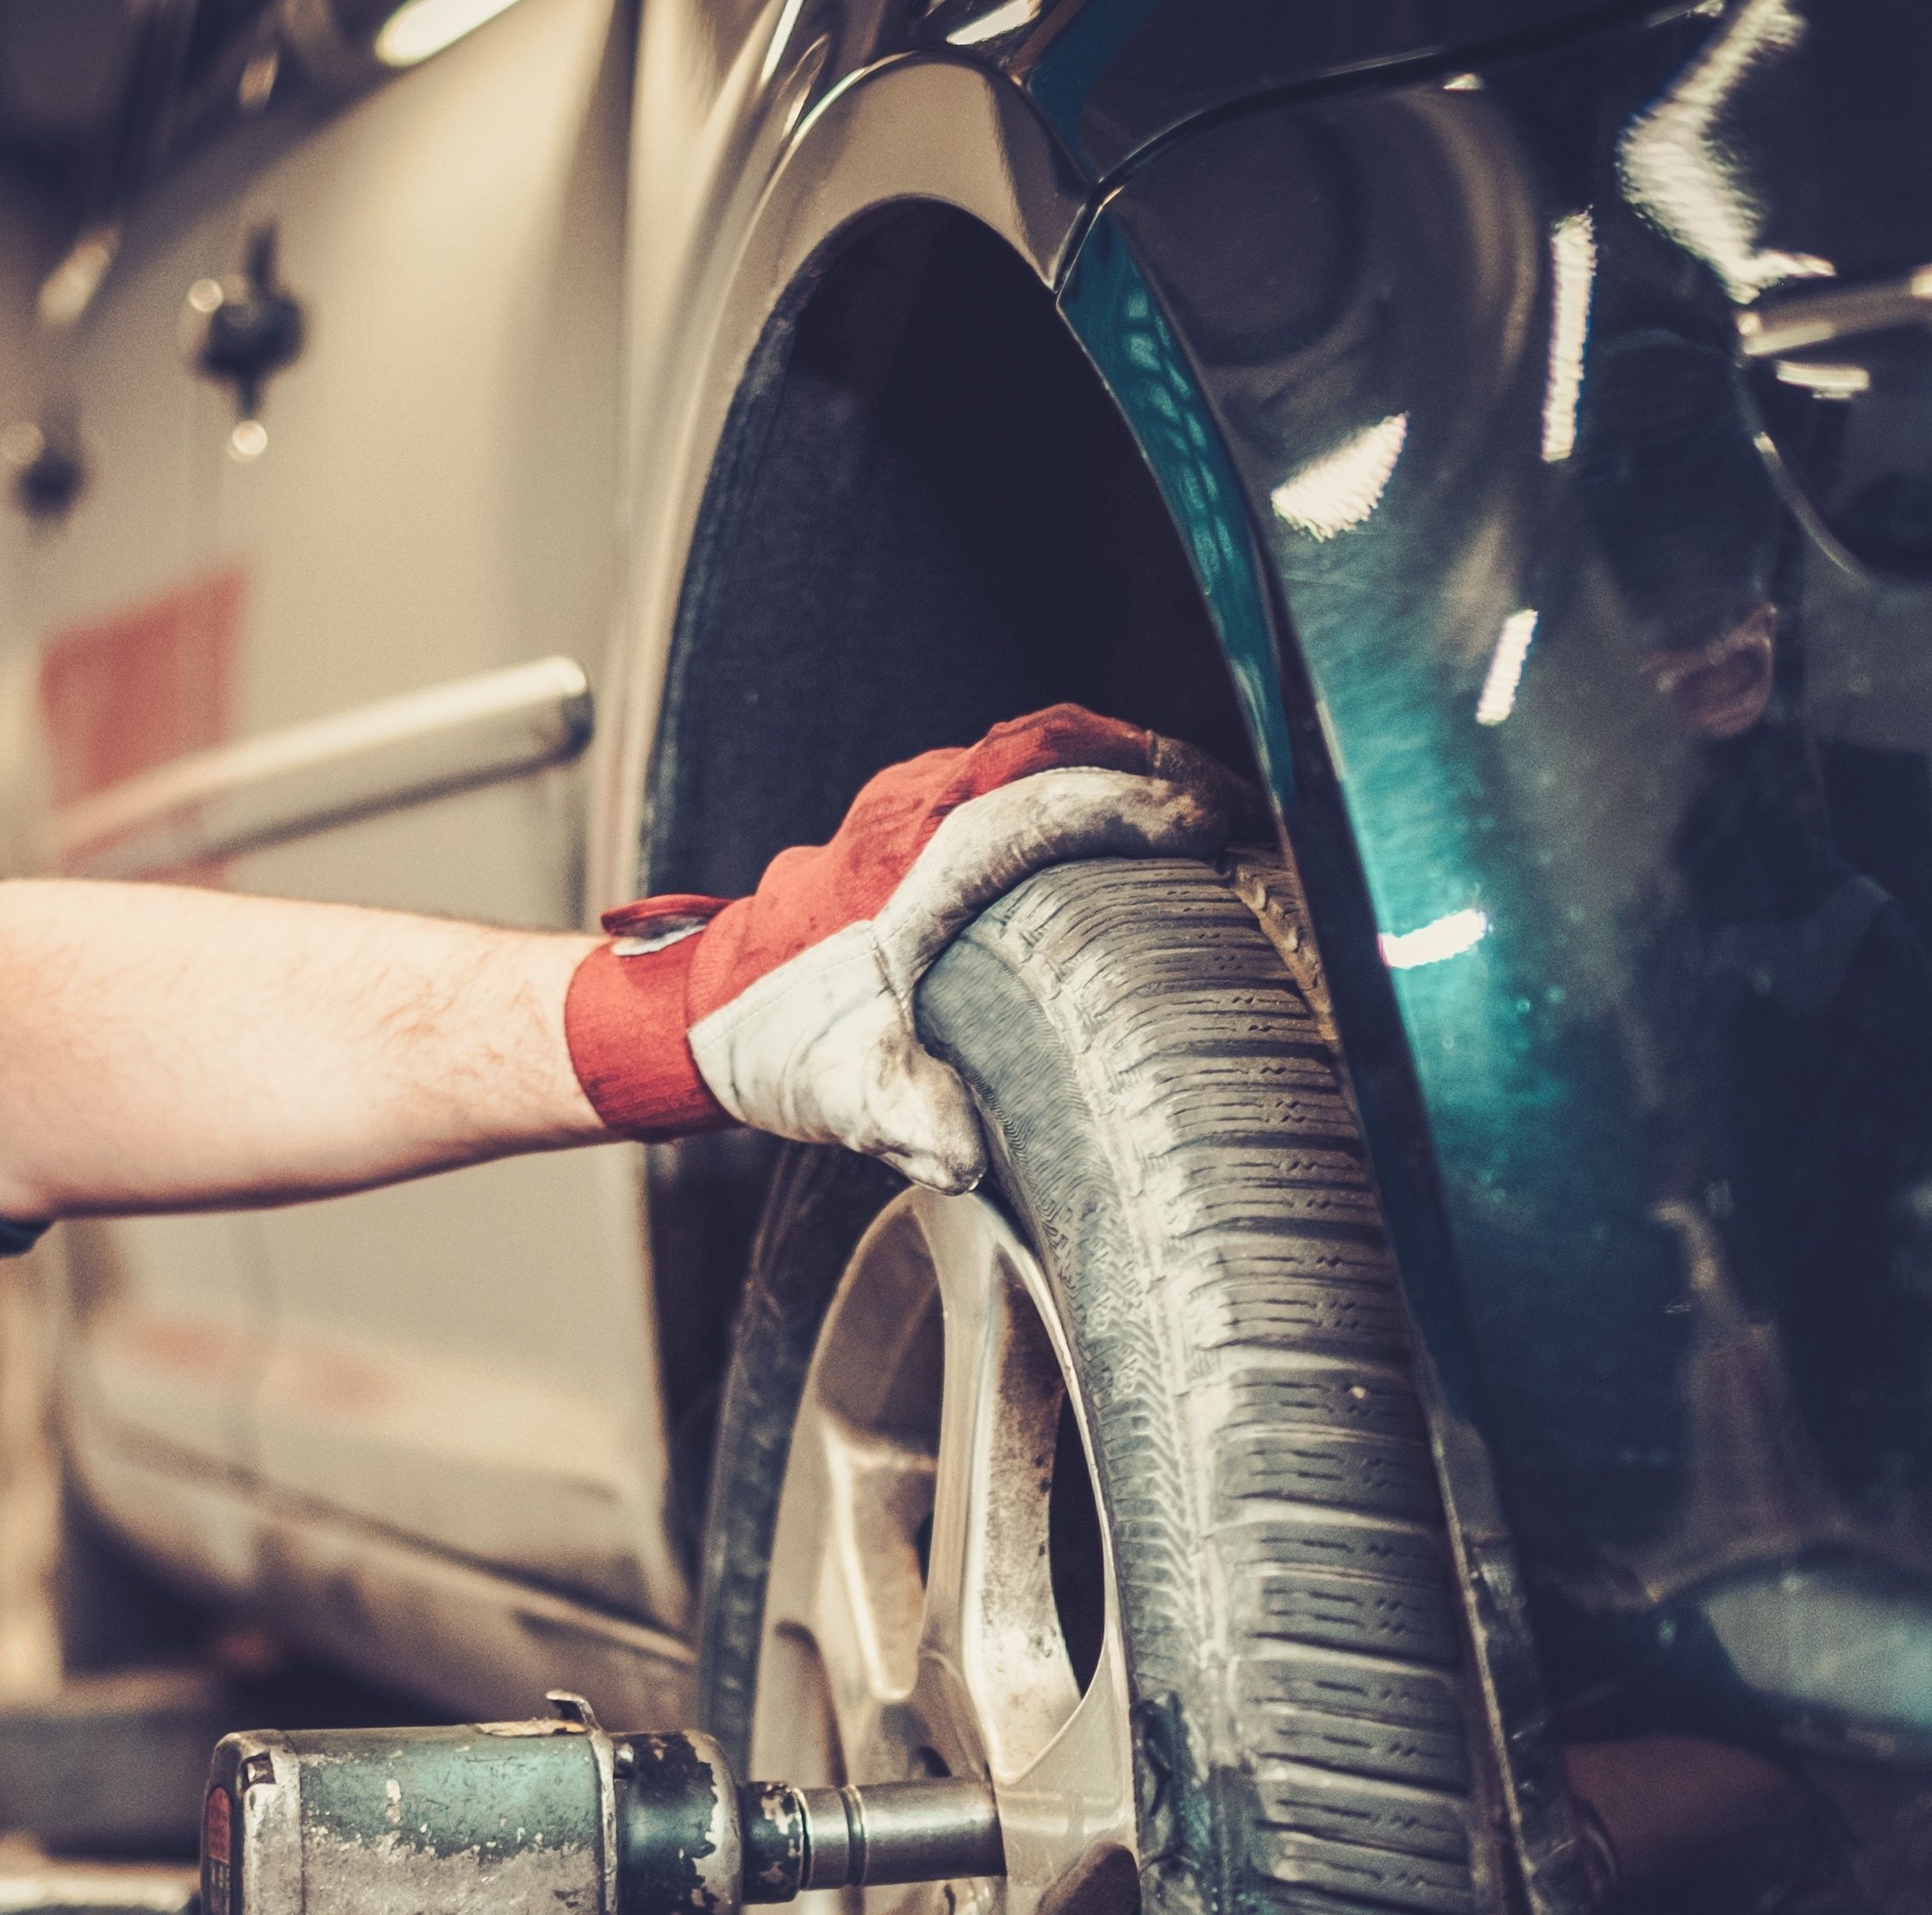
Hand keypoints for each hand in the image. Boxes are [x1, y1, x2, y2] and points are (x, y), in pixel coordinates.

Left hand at [561, 706, 1244, 1189]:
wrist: (692, 1015)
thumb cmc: (771, 1043)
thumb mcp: (844, 1093)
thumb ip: (907, 1119)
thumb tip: (964, 1155)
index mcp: (914, 865)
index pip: (1048, 806)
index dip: (1142, 811)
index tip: (1220, 831)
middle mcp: (913, 811)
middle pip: (1057, 743)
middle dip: (1156, 765)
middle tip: (1239, 809)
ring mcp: (908, 799)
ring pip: (1034, 743)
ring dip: (1120, 764)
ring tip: (1201, 811)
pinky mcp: (907, 810)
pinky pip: (1009, 763)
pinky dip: (1075, 777)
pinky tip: (1114, 829)